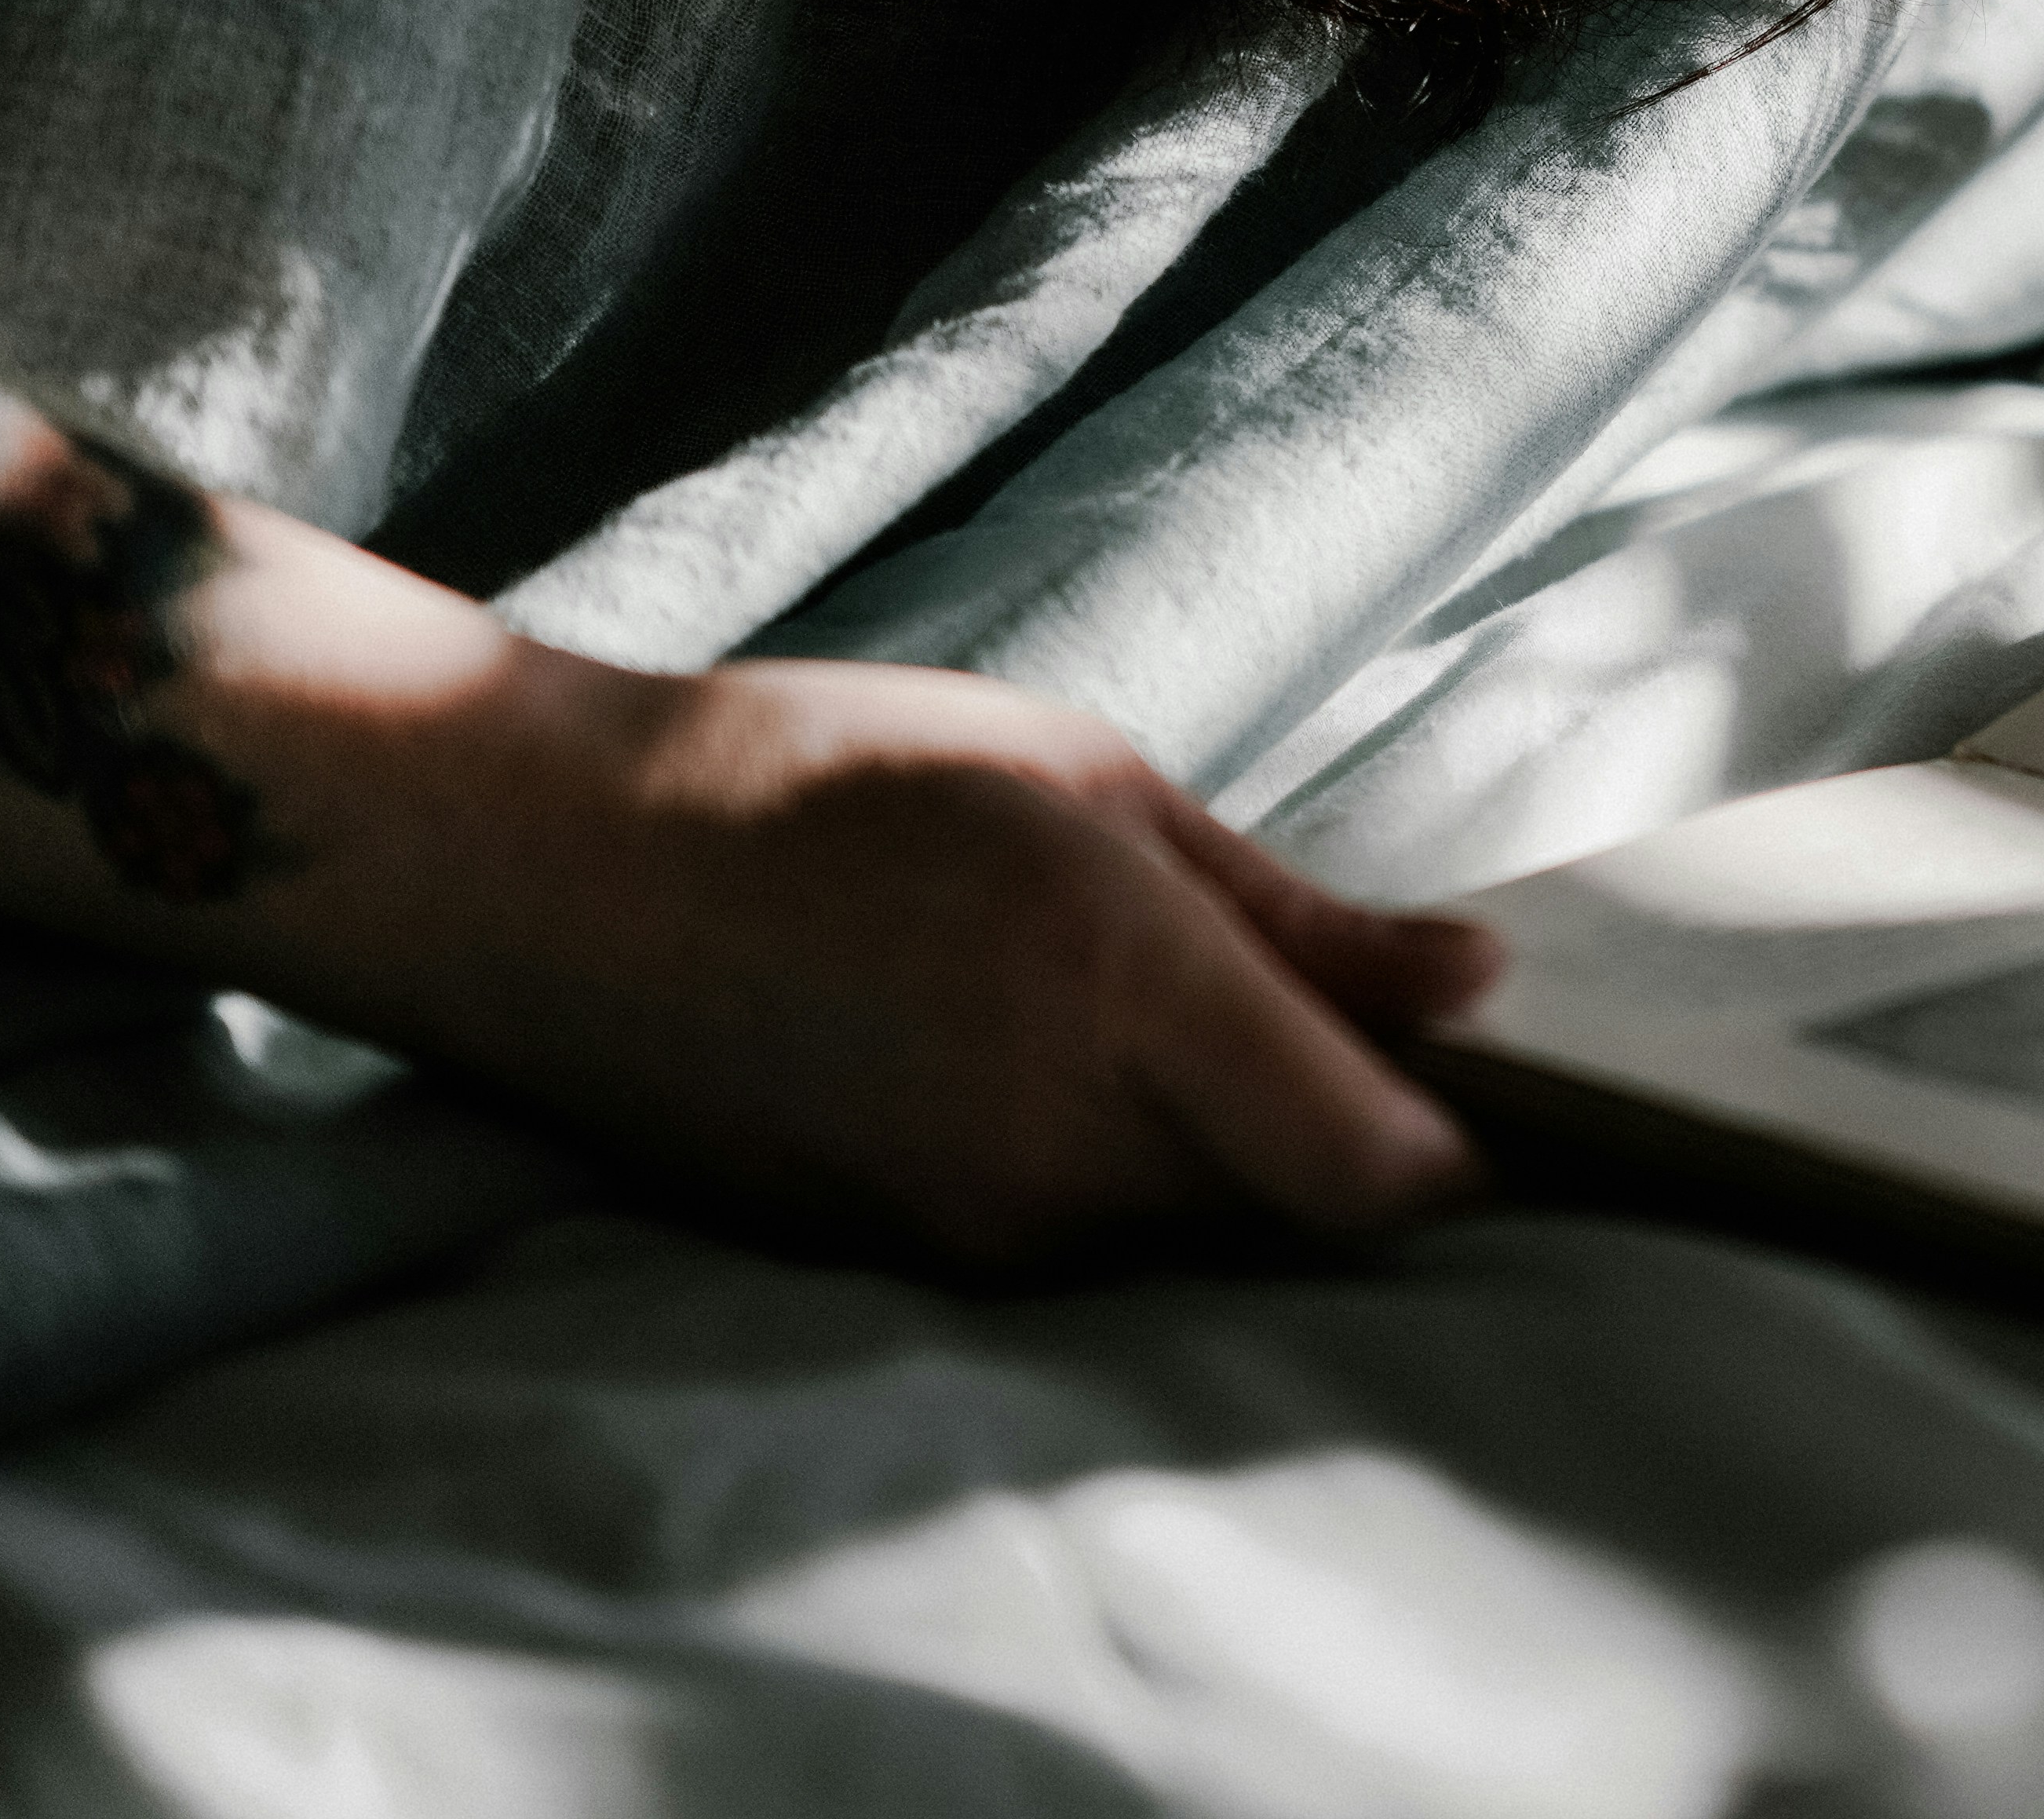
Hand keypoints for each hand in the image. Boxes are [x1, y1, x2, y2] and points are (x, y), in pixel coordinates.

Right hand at [420, 654, 1501, 1266]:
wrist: (556, 877)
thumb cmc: (827, 776)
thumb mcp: (1088, 780)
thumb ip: (1292, 913)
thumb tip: (1476, 988)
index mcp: (1123, 985)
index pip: (1371, 1171)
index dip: (1460, 1150)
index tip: (1486, 1084)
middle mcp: (1058, 1143)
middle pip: (1299, 1213)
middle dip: (1348, 1140)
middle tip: (1340, 1023)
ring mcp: (975, 1227)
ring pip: (1192, 1235)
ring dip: (1225, 1157)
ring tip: (1159, 1018)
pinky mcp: (908, 1266)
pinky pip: (1081, 1247)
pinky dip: (1116, 1177)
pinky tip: (1051, 1063)